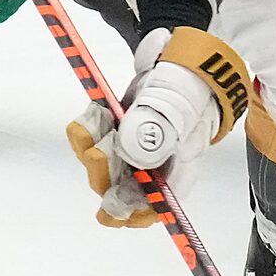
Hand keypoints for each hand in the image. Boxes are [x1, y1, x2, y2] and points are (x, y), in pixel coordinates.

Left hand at [66, 26, 251, 227]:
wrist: (181, 62)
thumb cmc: (188, 89)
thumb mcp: (176, 109)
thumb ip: (156, 133)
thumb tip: (134, 158)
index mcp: (177, 169)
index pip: (155, 206)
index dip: (133, 214)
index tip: (112, 211)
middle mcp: (153, 166)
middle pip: (120, 189)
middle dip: (104, 172)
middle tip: (102, 150)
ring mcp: (132, 150)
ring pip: (101, 165)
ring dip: (92, 146)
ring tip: (100, 121)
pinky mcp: (115, 132)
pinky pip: (90, 141)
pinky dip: (87, 129)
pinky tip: (96, 114)